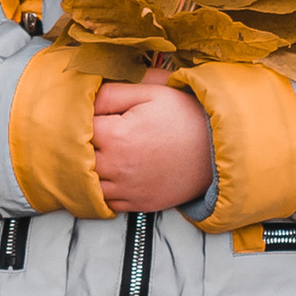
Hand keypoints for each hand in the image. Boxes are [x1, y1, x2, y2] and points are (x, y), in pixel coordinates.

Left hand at [91, 71, 213, 213]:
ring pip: (88, 184)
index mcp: (116, 136)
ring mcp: (127, 189)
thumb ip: (114, 93)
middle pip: (77, 158)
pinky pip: (106, 202)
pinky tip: (110, 175)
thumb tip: (87, 97)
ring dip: (87, 171)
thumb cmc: (186, 117)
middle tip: (88, 134)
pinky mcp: (138, 203)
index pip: (77, 127)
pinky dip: (102, 191)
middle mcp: (116, 167)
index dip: (78, 119)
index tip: (85, 114)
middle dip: (78, 145)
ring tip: (97, 155)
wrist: (218, 151)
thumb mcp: (152, 92)